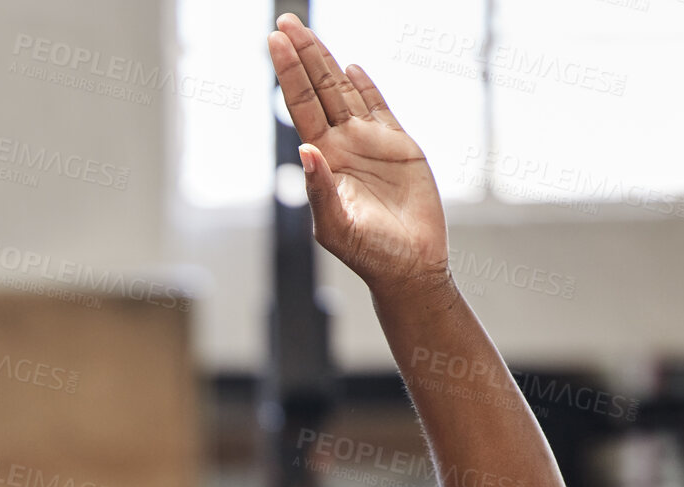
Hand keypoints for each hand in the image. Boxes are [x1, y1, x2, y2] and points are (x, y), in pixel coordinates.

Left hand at [268, 14, 450, 298]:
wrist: (409, 265)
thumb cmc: (367, 253)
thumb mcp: (334, 226)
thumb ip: (319, 189)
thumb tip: (305, 150)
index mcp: (322, 159)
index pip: (299, 106)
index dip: (288, 73)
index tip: (273, 42)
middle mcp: (341, 144)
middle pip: (318, 89)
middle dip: (302, 56)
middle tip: (284, 22)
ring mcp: (370, 142)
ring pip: (345, 91)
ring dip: (327, 62)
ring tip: (307, 32)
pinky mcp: (400, 146)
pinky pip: (380, 107)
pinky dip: (366, 86)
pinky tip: (351, 67)